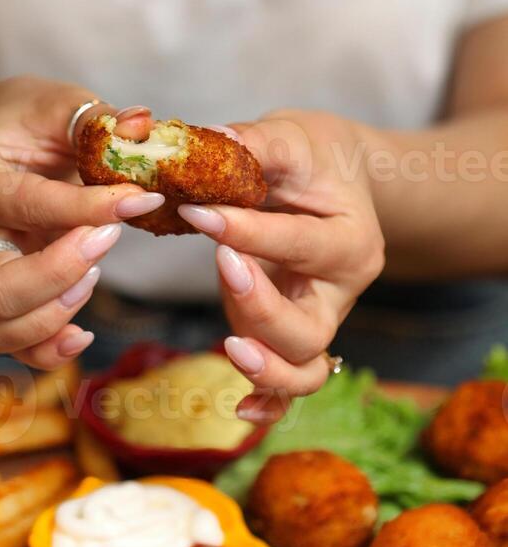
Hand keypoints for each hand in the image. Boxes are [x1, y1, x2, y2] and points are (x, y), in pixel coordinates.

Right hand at [0, 76, 159, 367]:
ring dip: (54, 316)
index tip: (142, 198)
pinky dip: (48, 350)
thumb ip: (96, 119)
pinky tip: (83, 332)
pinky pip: (13, 344)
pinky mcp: (4, 295)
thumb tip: (142, 126)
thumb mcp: (57, 103)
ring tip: (93, 277)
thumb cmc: (27, 120)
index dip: (90, 208)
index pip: (29, 204)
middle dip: (61, 274)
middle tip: (109, 240)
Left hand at [178, 111, 384, 421]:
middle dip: (260, 308)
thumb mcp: (293, 137)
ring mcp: (318, 320)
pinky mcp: (292, 335)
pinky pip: (290, 385)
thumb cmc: (316, 156)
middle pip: (309, 330)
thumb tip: (210, 139)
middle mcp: (340, 291)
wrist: (336, 180)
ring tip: (230, 347)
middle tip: (222, 266)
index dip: (246, 232)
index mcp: (351, 240)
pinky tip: (238, 409)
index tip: (197, 210)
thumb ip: (257, 144)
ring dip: (266, 368)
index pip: (300, 246)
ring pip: (305, 370)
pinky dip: (269, 400)